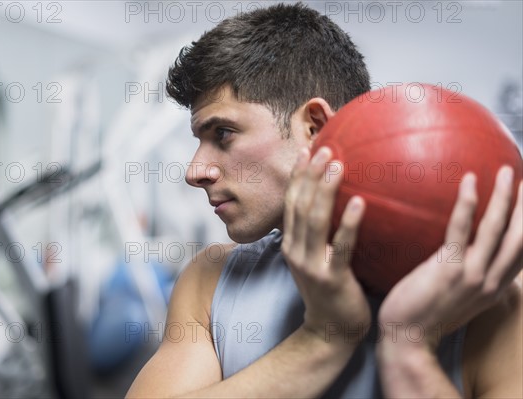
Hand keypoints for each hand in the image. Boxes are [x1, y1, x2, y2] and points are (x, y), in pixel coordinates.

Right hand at [282, 146, 369, 344]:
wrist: (330, 332)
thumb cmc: (331, 292)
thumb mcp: (319, 259)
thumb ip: (324, 234)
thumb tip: (345, 203)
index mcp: (292, 244)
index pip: (292, 203)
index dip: (298, 176)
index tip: (308, 150)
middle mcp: (296, 250)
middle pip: (299, 205)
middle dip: (310, 174)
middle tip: (324, 148)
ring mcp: (311, 264)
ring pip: (314, 219)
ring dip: (325, 189)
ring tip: (337, 164)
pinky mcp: (331, 278)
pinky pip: (341, 246)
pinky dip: (348, 222)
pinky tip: (358, 202)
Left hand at [378, 166, 522, 348]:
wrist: (407, 338)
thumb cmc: (428, 314)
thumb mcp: (461, 297)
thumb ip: (472, 276)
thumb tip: (470, 253)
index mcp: (495, 288)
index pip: (522, 253)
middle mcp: (491, 282)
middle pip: (520, 238)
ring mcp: (472, 276)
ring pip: (496, 230)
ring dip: (504, 198)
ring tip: (505, 172)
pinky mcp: (448, 270)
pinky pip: (460, 230)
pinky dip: (467, 204)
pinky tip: (468, 183)